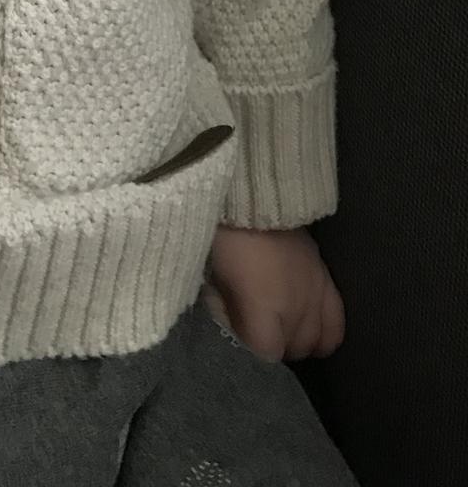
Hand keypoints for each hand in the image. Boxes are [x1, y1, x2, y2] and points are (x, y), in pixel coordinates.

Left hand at [205, 225, 344, 361]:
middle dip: (275, 345)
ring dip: (299, 339)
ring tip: (282, 328)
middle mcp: (296, 307)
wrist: (253, 194)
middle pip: (294, 349)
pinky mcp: (327, 277)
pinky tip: (311, 327)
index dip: (252, 351)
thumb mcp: (211, 273)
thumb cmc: (224, 235)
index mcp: (264, 308)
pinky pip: (338, 320)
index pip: (268, 354)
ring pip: (319, 340)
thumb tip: (230, 328)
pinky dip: (325, 330)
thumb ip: (222, 308)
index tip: (240, 336)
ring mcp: (316, 292)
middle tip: (257, 329)